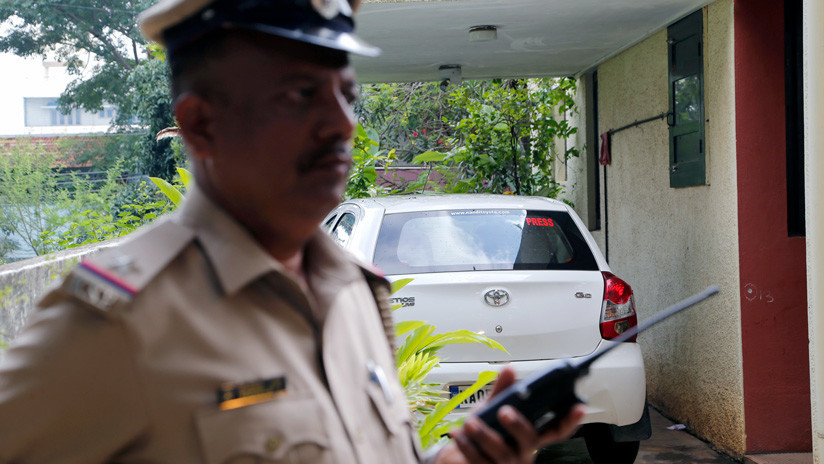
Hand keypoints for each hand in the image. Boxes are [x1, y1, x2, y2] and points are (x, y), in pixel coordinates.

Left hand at [433, 367, 584, 463]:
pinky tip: (459, 434)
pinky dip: (467, 446)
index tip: (578, 407)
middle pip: (529, 440)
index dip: (570, 420)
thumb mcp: (493, 407)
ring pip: (502, 453)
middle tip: (504, 411)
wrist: (462, 455)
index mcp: (532, 435)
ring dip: (485, 436)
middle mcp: (524, 451)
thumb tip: (509, 369)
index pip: (557, 430)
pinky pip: (480, 461)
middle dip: (518, 425)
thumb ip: (502, 391)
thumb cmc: (486, 430)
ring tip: (471, 422)